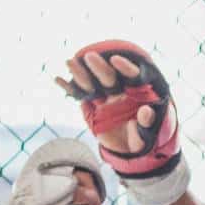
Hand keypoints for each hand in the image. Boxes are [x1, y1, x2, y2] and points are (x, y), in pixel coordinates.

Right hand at [55, 40, 189, 204]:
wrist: (127, 147)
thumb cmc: (142, 139)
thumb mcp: (147, 135)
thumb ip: (147, 124)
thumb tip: (146, 111)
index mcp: (137, 92)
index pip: (133, 76)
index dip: (125, 68)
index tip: (116, 61)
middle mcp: (120, 90)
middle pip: (109, 76)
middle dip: (100, 67)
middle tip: (90, 57)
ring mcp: (104, 96)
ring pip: (92, 82)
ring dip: (80, 73)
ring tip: (68, 62)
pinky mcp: (91, 104)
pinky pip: (80, 94)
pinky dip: (69, 88)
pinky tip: (57, 80)